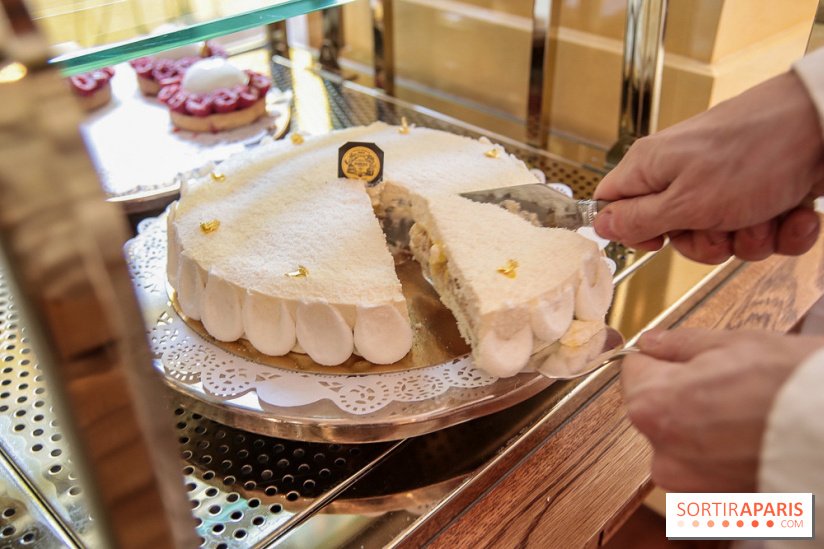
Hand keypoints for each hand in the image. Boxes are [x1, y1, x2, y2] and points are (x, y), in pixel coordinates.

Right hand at [594, 70, 823, 263]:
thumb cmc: (755, 152)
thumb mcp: (685, 202)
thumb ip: (638, 219)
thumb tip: (601, 226)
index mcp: (652, 168)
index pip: (613, 204)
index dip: (630, 230)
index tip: (656, 240)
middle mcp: (684, 174)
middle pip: (673, 233)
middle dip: (704, 243)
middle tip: (719, 227)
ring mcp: (724, 183)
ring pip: (721, 237)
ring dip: (748, 238)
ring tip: (763, 213)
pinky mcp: (761, 192)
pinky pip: (760, 232)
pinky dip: (781, 231)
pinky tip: (791, 213)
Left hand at [622, 327, 823, 492]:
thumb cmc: (788, 385)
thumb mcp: (729, 344)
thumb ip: (678, 344)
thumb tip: (652, 342)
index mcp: (652, 404)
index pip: (633, 369)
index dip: (657, 358)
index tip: (675, 355)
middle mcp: (660, 448)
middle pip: (651, 405)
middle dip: (676, 391)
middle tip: (720, 380)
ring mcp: (685, 479)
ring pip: (674, 436)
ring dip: (694, 421)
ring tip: (737, 408)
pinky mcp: (710, 497)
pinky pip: (697, 463)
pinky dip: (713, 449)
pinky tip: (742, 433)